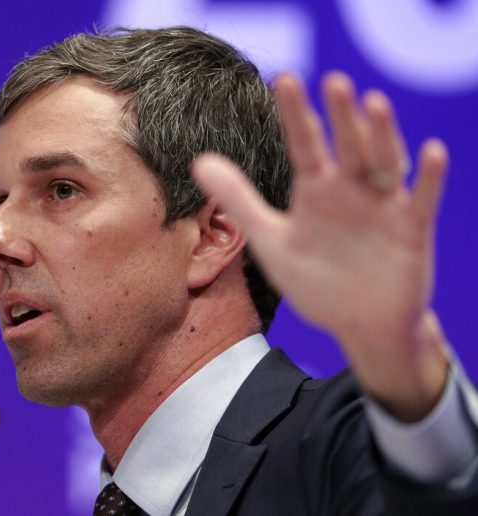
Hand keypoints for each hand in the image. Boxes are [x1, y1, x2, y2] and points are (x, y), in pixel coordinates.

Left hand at [192, 71, 448, 421]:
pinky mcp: (412, 230)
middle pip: (346, 146)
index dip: (295, 114)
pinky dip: (428, 178)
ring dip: (382, 136)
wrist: (359, 324)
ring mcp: (383, 207)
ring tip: (374, 104)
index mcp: (316, 189)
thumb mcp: (272, 240)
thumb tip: (198, 161)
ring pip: (385, 163)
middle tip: (332, 82)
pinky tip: (430, 153)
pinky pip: (422, 201)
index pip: (304, 144)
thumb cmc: (316, 280)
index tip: (284, 78)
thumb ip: (239, 200)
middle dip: (340, 116)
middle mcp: (351, 189)